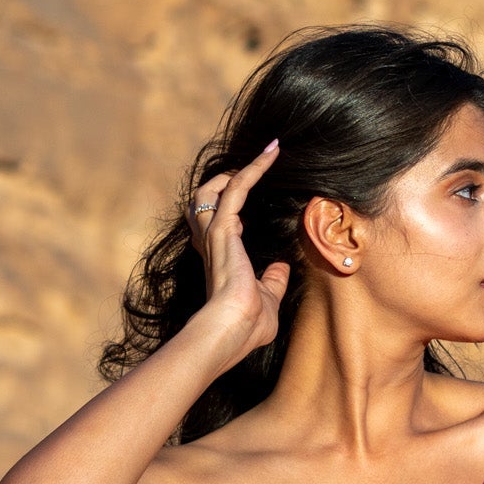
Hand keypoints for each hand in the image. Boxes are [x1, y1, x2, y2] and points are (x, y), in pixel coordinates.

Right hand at [184, 140, 290, 360]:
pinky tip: (271, 155)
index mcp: (218, 261)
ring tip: (261, 159)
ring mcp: (214, 234)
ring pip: (211, 189)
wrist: (234, 329)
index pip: (215, 226)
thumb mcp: (267, 298)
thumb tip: (282, 268)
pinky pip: (236, 187)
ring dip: (234, 172)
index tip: (248, 193)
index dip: (226, 208)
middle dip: (222, 184)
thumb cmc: (248, 325)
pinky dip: (253, 168)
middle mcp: (210, 244)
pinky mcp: (224, 227)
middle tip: (249, 171)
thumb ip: (273, 280)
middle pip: (202, 202)